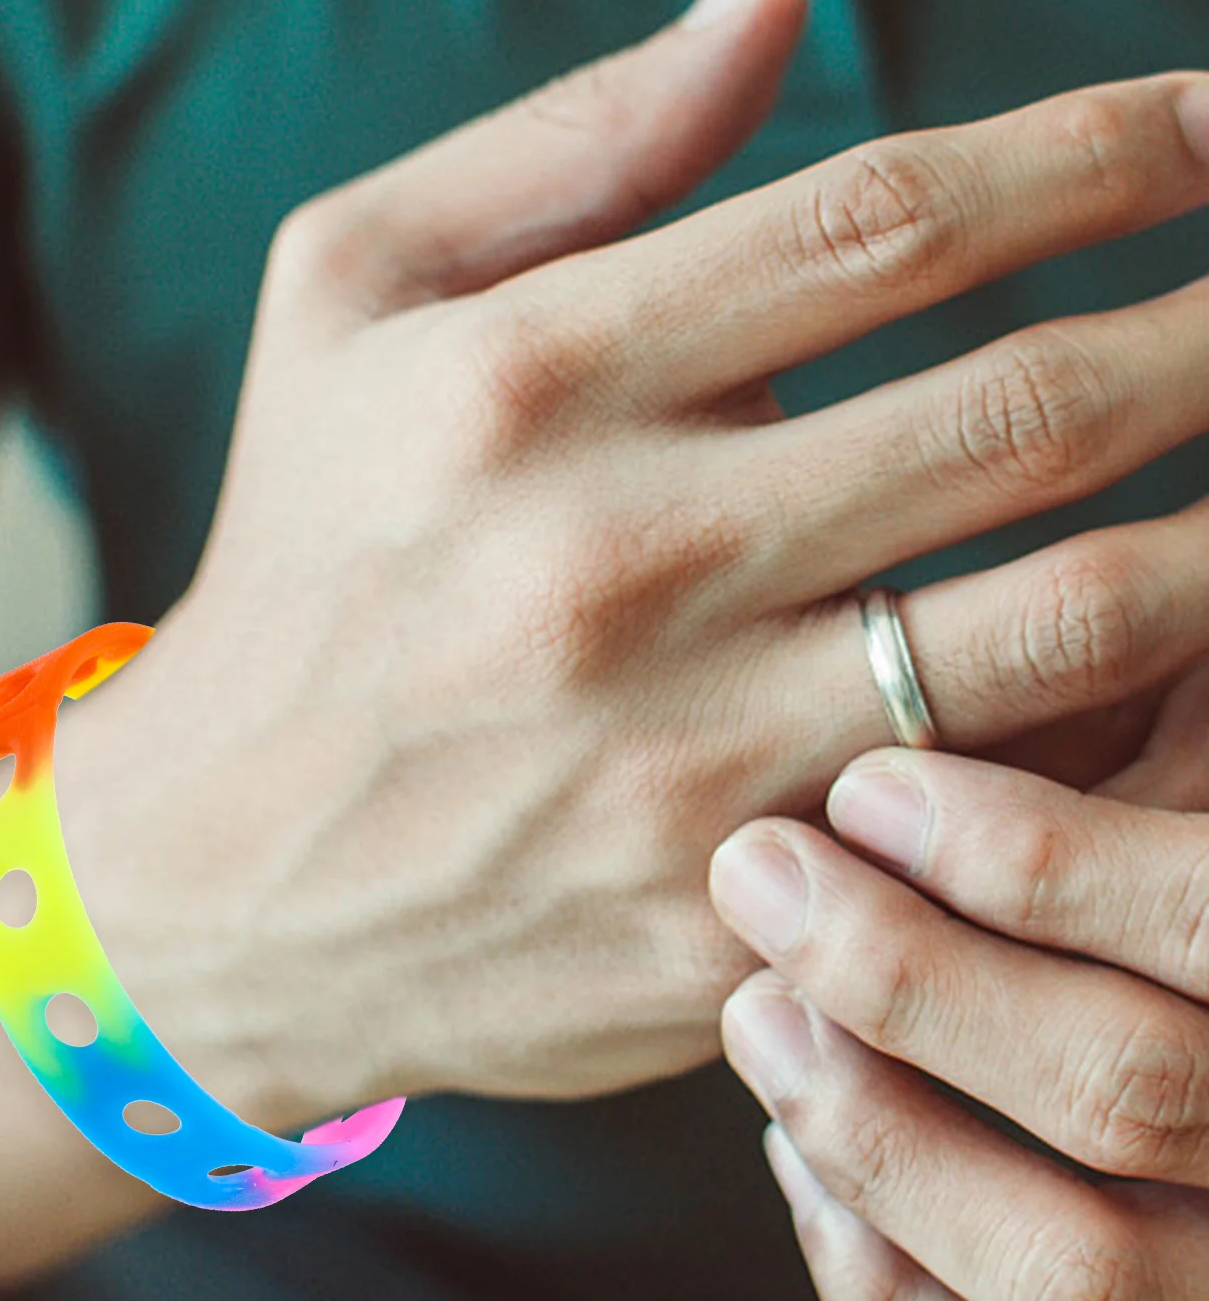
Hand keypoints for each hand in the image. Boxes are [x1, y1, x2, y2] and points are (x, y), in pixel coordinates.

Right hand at [53, 0, 1208, 1133]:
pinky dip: (1124, 716)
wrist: (219, 872)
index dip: (1092, 150)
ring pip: (1069, 618)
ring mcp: (685, 757)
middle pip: (1019, 408)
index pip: (884, 221)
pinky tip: (1171, 649)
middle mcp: (611, 561)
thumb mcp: (346, 298)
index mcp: (517, 377)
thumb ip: (568, 137)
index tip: (1206, 120)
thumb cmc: (299, 550)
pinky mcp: (733, 910)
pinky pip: (1000, 803)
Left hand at [710, 655, 1208, 1297]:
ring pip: (1077, 1261)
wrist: (1185, 1081)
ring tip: (755, 1012)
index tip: (867, 786)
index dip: (1039, 858)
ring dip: (876, 1122)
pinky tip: (803, 1158)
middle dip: (914, 975)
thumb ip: (1139, 762)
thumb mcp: (1172, 798)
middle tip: (757, 871)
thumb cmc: (1165, 907)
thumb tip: (1010, 679)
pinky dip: (880, 1254)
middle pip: (1130, 1083)